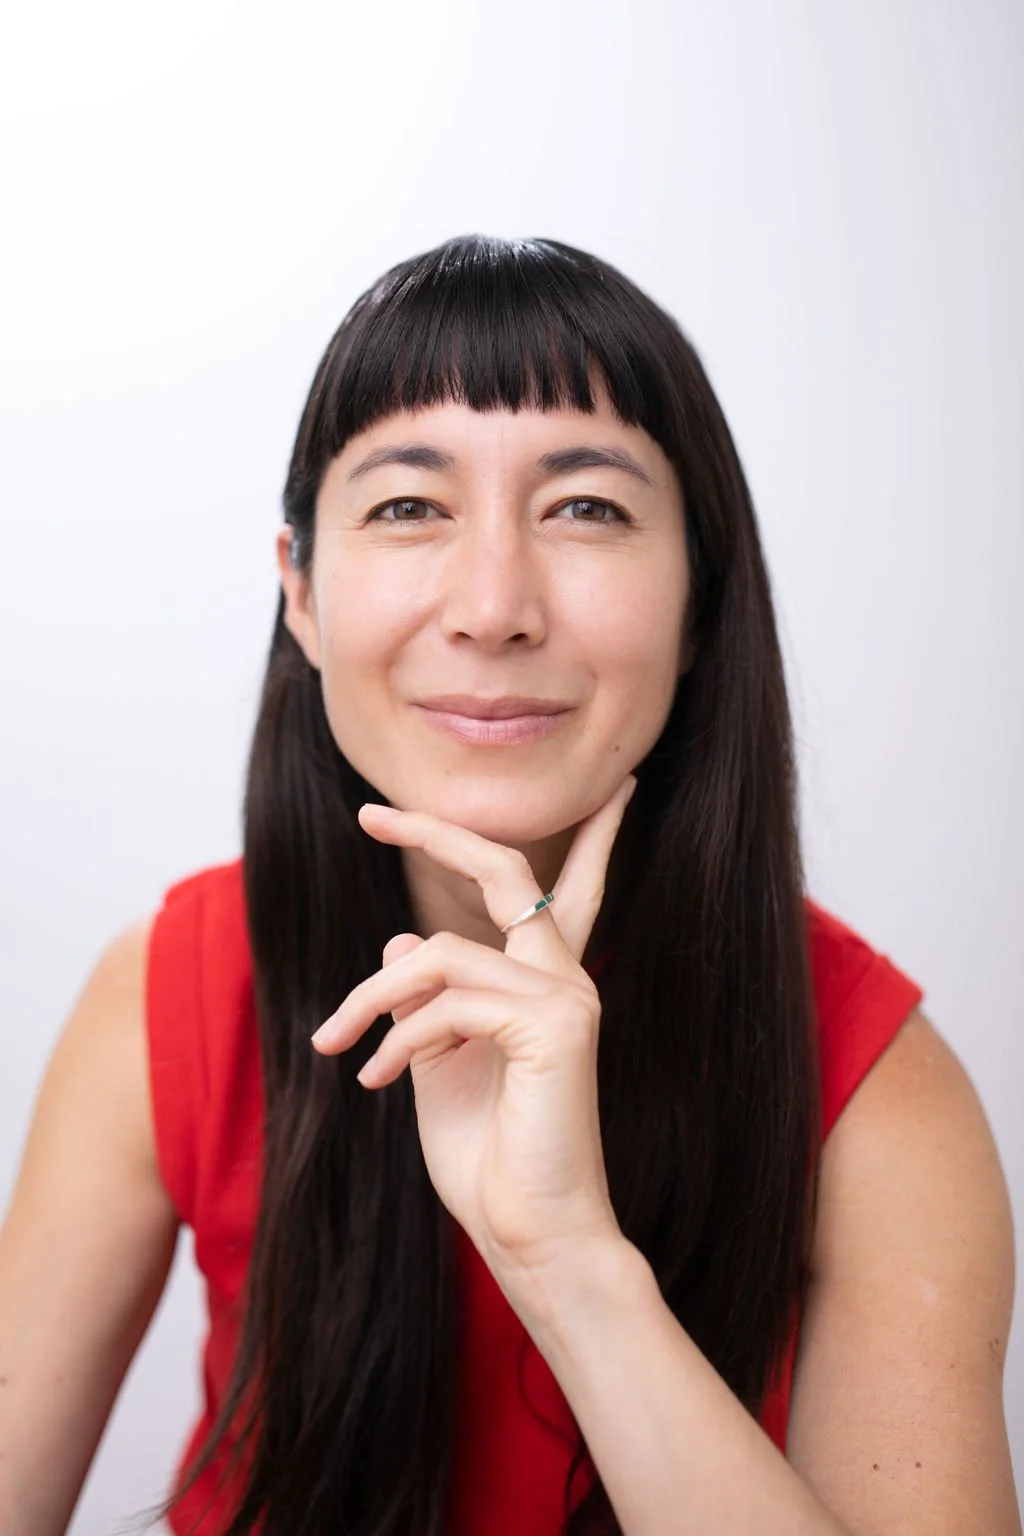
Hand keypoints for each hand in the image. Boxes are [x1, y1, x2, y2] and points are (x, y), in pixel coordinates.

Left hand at [310, 776, 636, 1289]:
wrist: (532, 1239)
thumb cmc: (490, 1164)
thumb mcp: (436, 1068)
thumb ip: (425, 1005)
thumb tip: (401, 943)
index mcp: (545, 985)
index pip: (557, 887)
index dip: (522, 838)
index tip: (500, 802)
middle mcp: (565, 977)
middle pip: (503, 871)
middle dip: (436, 833)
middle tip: (370, 813)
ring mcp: (568, 996)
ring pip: (441, 954)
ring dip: (371, 999)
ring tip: (336, 1046)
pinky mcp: (556, 1025)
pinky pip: (449, 1001)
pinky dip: (398, 1037)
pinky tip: (376, 1077)